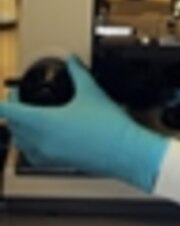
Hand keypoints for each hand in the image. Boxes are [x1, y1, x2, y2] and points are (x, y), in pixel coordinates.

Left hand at [0, 56, 167, 191]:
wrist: (123, 151)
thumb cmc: (109, 127)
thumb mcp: (91, 91)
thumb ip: (78, 72)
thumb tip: (72, 61)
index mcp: (45, 122)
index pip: (11, 112)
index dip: (5, 102)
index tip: (6, 95)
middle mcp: (41, 141)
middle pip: (13, 127)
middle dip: (12, 112)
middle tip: (18, 99)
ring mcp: (48, 155)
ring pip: (20, 143)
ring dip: (19, 129)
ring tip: (25, 118)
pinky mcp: (57, 163)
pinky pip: (32, 155)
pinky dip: (29, 144)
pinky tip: (39, 139)